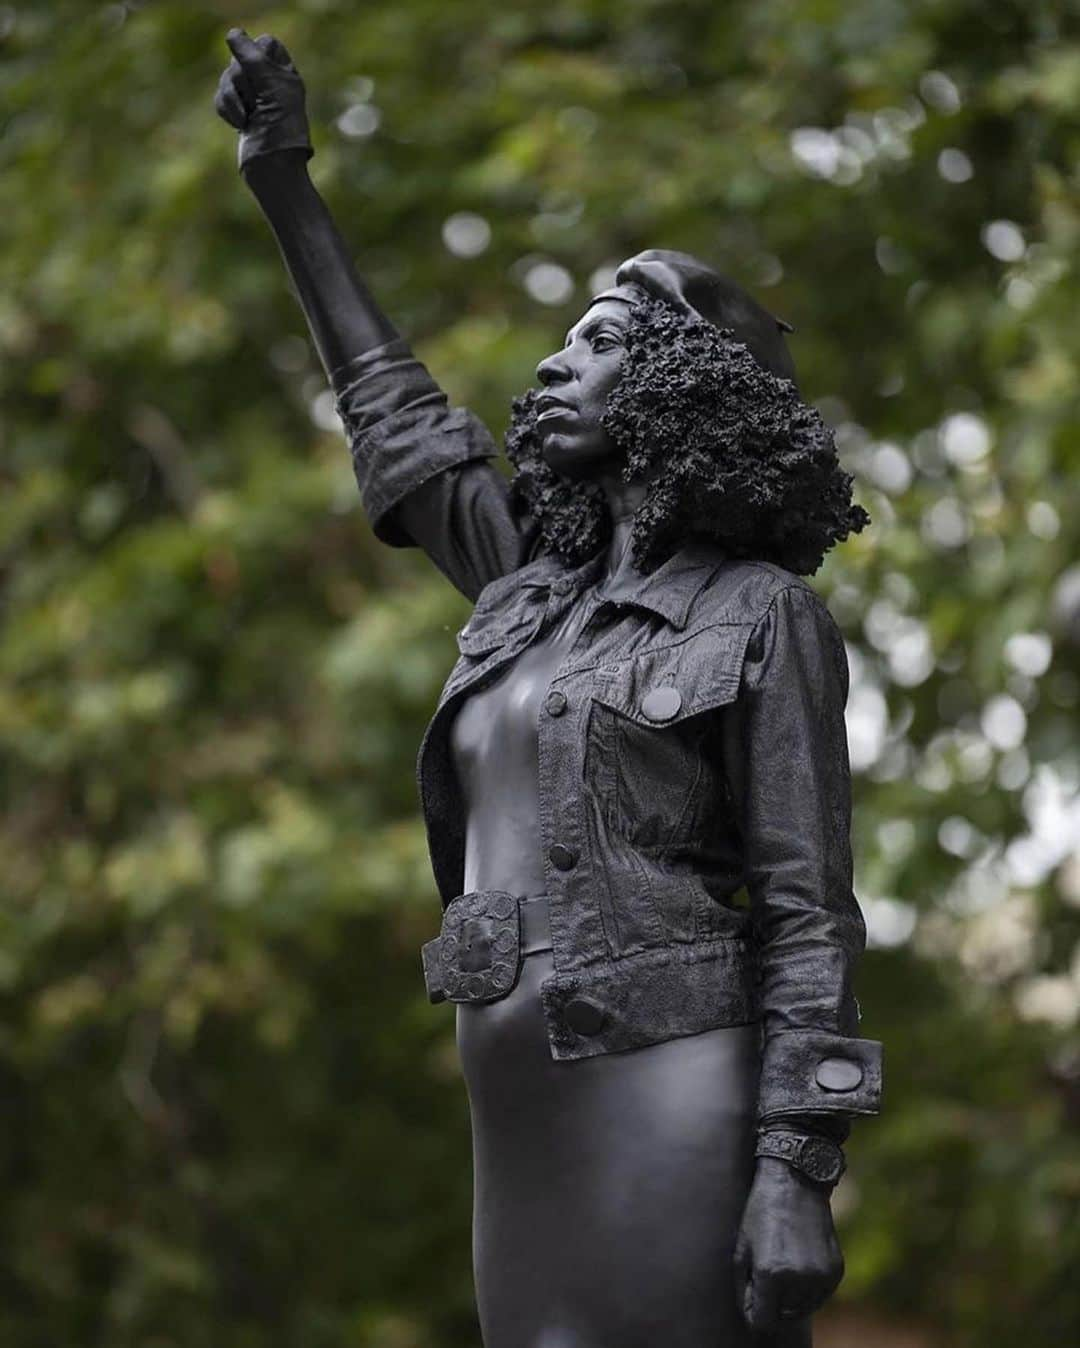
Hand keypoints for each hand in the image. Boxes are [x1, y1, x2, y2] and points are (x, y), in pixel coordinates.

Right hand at [214, 28, 311, 170]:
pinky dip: (227, 109)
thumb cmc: (280, 127)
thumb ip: (251, 56)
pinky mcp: (237, 113)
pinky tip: (241, 125)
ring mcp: (252, 99)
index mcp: (285, 74)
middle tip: (256, 101)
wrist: (271, 165)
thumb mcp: (270, 85)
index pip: (266, 44)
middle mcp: (269, 84)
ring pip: (227, 78)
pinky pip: (220, 97)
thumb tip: (233, 34)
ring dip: (233, 97)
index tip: (260, 71)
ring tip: (247, 118)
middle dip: (243, 81)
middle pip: (240, 59)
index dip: (258, 54)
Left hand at [733, 1157, 843, 1331]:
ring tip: (785, 1260)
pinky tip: (801, 1258)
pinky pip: (819, 1295)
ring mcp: (819, 1276)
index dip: (754, 1312)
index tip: (753, 1295)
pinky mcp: (835, 1271)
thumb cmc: (762, 1211)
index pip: (762, 1322)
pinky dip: (809, 1286)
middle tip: (768, 1267)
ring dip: (791, 1295)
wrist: (796, 1182)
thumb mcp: (742, 1246)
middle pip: (782, 1315)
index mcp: (770, 1273)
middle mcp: (797, 1279)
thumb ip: (745, 1287)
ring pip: (802, 1308)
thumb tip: (753, 1317)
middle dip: (772, 1300)